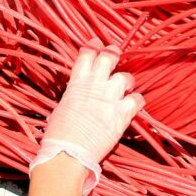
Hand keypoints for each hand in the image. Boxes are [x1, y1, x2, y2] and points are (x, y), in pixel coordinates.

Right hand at [31, 46, 144, 195]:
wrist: (68, 152)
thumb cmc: (58, 134)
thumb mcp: (61, 108)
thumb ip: (73, 97)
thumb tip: (76, 98)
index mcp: (76, 83)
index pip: (87, 54)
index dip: (94, 46)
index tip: (97, 43)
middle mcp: (95, 86)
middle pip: (109, 58)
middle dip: (113, 52)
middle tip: (115, 53)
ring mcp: (110, 98)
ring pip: (125, 77)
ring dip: (126, 81)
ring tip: (125, 86)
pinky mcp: (122, 114)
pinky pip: (137, 100)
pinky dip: (137, 101)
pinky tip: (134, 104)